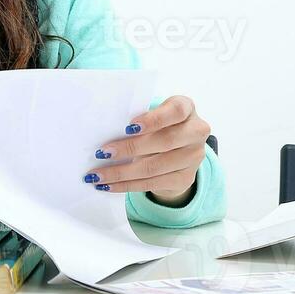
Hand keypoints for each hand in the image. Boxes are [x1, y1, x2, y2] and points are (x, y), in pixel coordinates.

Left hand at [84, 95, 210, 206]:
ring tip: (98, 175)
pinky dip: (127, 185)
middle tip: (102, 153)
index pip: (175, 111)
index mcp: (187, 108)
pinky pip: (153, 184)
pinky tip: (109, 185)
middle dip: (130, 148)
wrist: (179, 148)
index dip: (153, 119)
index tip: (128, 127)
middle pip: (164, 142)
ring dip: (122, 172)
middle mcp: (196, 132)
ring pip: (155, 167)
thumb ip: (139, 119)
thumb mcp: (154, 114)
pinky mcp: (186, 178)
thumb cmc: (159, 124)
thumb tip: (106, 131)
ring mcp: (194, 157)